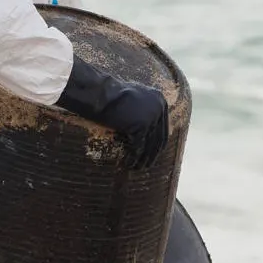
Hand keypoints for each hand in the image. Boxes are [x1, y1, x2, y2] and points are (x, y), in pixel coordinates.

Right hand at [54, 59, 169, 167]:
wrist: (100, 94)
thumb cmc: (110, 96)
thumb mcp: (133, 98)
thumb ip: (144, 108)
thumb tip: (146, 126)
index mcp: (160, 99)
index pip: (163, 126)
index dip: (157, 143)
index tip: (152, 154)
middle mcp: (159, 107)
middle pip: (159, 137)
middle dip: (153, 154)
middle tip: (147, 165)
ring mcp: (152, 116)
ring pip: (150, 144)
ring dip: (144, 159)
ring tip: (138, 168)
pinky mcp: (142, 125)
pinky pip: (139, 146)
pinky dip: (134, 157)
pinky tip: (129, 164)